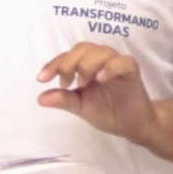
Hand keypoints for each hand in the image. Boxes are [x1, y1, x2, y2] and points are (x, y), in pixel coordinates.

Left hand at [36, 43, 155, 144]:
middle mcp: (101, 62)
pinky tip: (100, 79)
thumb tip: (39, 99)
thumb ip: (62, 100)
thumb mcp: (80, 107)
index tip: (42, 79)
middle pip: (83, 48)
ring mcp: (118, 65)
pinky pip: (124, 62)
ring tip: (82, 83)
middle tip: (65, 82)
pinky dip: (111, 67)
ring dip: (87, 64)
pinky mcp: (133, 73)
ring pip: (102, 51)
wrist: (131, 126)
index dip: (54, 64)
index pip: (68, 56)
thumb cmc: (106, 111)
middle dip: (68, 62)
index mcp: (86, 66)